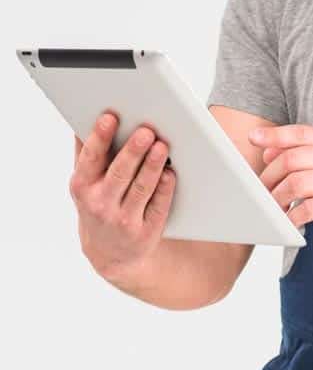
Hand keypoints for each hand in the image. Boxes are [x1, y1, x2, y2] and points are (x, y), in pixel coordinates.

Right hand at [69, 110, 174, 281]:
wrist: (110, 253)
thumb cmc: (100, 202)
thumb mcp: (87, 181)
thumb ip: (88, 151)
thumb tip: (87, 116)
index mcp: (83, 186)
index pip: (91, 158)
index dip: (100, 137)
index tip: (110, 117)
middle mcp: (100, 205)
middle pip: (119, 173)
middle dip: (132, 152)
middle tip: (146, 131)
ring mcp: (123, 220)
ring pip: (141, 189)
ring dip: (152, 167)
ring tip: (162, 147)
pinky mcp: (145, 232)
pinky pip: (158, 207)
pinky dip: (165, 189)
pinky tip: (171, 174)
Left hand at [249, 124, 312, 256]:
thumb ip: (305, 156)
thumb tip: (268, 151)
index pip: (300, 133)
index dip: (274, 135)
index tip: (252, 138)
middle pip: (293, 159)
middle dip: (270, 176)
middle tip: (260, 192)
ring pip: (298, 183)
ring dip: (278, 198)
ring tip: (273, 209)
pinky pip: (311, 209)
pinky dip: (295, 217)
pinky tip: (291, 221)